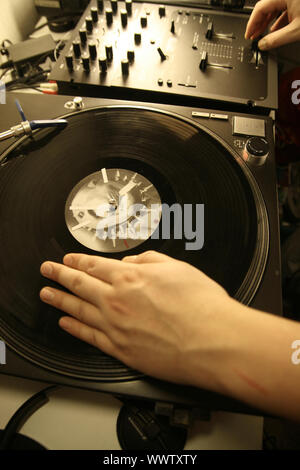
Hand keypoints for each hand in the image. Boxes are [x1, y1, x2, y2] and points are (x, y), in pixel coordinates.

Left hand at [40, 251, 234, 390]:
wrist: (213, 342)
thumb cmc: (201, 306)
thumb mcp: (177, 268)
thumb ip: (149, 261)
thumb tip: (130, 264)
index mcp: (130, 278)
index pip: (94, 266)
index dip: (77, 261)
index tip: (66, 260)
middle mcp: (117, 301)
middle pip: (79, 285)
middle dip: (59, 275)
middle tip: (47, 271)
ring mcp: (116, 327)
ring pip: (78, 310)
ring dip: (59, 300)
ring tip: (46, 294)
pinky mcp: (120, 350)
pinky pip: (89, 337)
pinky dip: (74, 329)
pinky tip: (65, 324)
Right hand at [245, 0, 299, 49]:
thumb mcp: (296, 31)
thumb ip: (277, 39)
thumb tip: (262, 45)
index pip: (259, 9)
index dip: (251, 24)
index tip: (248, 34)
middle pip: (265, 8)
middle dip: (258, 24)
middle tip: (253, 36)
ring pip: (274, 9)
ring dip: (267, 23)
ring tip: (263, 34)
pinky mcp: (297, 3)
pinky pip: (283, 9)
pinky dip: (278, 20)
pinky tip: (276, 30)